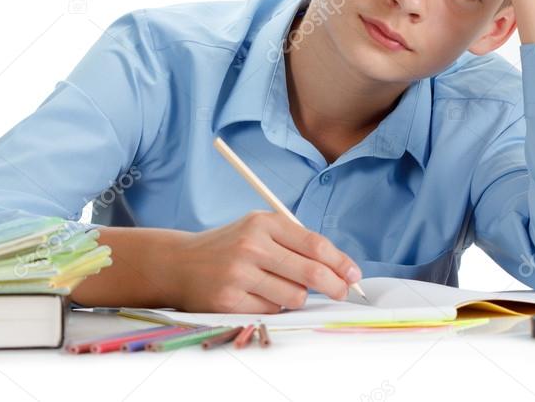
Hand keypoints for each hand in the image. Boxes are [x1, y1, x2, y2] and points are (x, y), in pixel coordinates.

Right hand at [167, 210, 361, 312]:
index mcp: (263, 222)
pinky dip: (272, 307)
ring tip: (281, 288)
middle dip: (335, 286)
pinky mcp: (229, 301)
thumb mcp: (258, 230)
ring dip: (297, 298)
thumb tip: (340, 268)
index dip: (340, 262)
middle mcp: (251, 245)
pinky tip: (256, 296)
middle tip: (342, 292)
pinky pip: (271, 312)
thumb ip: (295, 243)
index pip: (315, 244)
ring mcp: (239, 274)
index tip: (354, 274)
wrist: (180, 263)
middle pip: (311, 273)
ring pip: (294, 297)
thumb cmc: (229, 247)